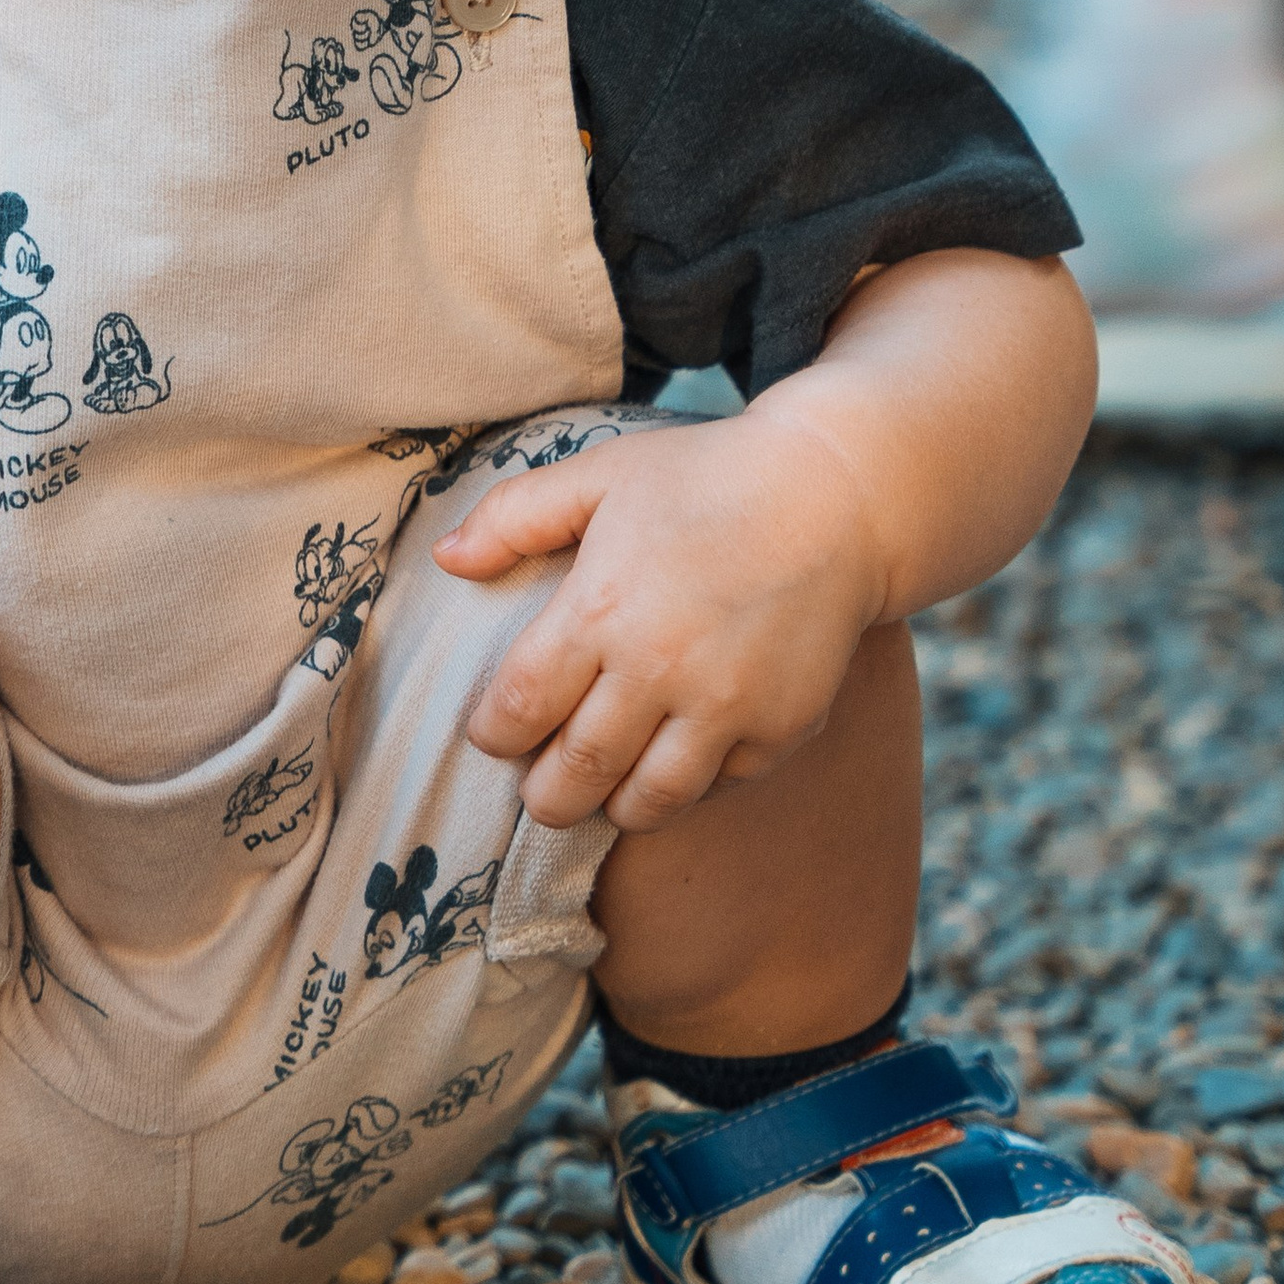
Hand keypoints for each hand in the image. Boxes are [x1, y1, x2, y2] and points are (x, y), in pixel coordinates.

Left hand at [434, 408, 891, 831]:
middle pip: (575, 771)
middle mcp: (658, 668)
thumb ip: (514, 518)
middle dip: (544, 797)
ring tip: (600, 798)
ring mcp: (724, 705)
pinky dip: (690, 787)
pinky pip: (718, 786)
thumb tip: (446, 560)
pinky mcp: (780, 727)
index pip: (518, 707)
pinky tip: (673, 767)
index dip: (494, 734)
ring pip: (648, 800)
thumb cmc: (705, 478)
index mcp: (599, 609)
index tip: (492, 735)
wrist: (837, 496)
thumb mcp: (600, 475)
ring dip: (612, 808)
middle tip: (537, 795)